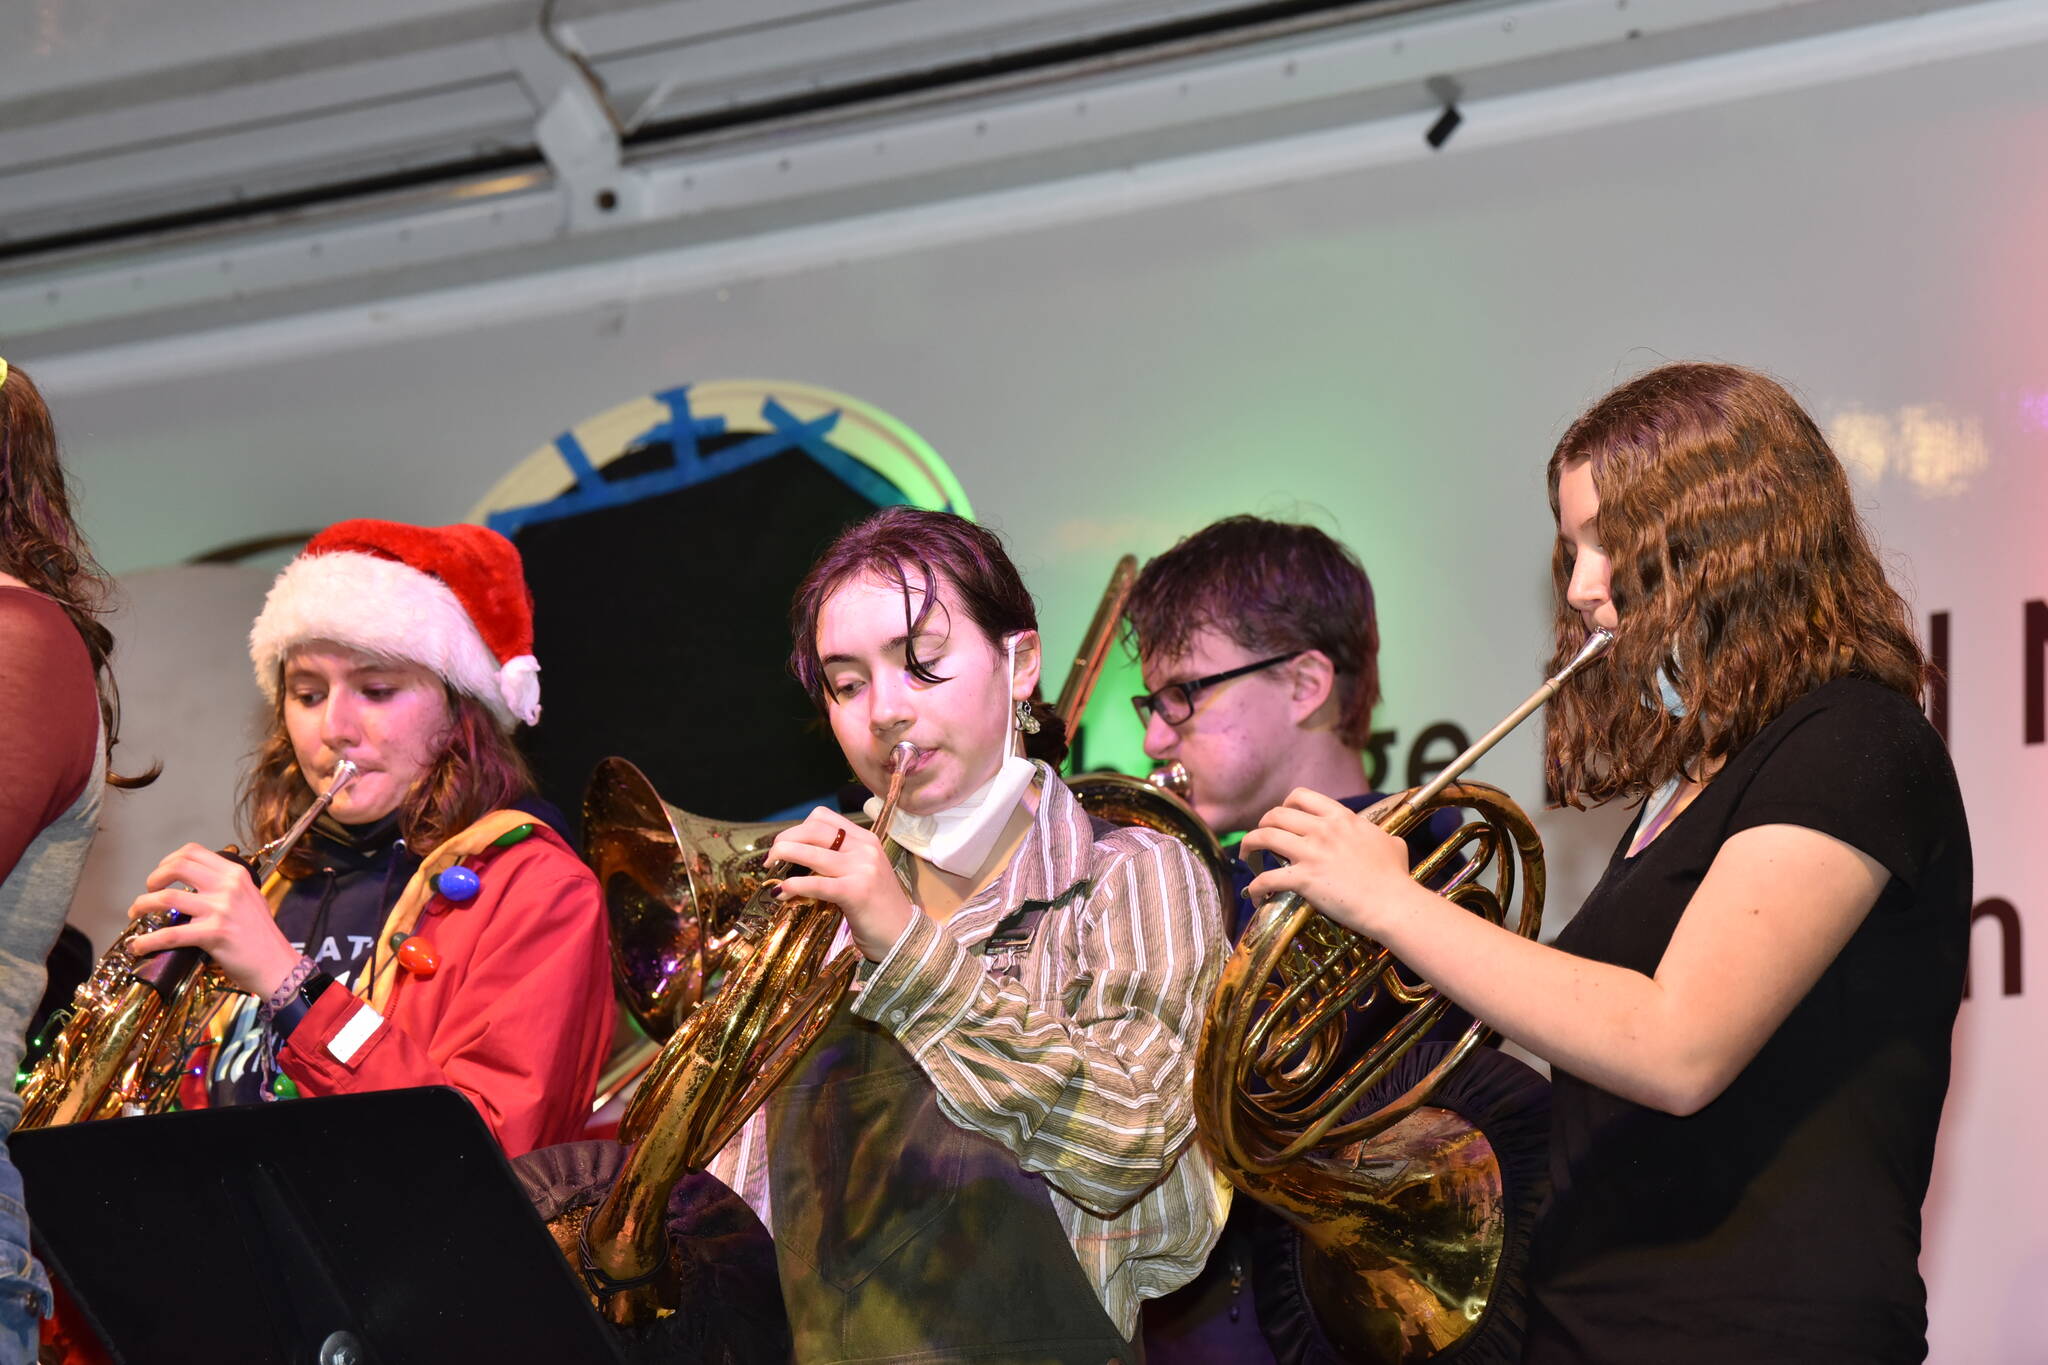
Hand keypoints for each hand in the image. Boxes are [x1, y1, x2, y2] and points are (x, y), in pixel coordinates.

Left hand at [126, 843, 302, 998]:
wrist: (276, 964)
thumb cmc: (261, 935)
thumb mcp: (249, 899)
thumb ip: (224, 888)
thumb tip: (193, 889)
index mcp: (236, 874)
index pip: (194, 852)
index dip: (169, 860)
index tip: (162, 875)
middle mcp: (228, 886)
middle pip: (177, 867)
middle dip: (154, 878)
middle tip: (149, 891)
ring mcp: (221, 909)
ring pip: (166, 898)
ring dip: (142, 905)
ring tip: (137, 914)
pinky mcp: (214, 933)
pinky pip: (170, 934)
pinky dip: (147, 941)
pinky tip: (138, 945)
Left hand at [769, 811, 917, 961]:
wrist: (903, 935)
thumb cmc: (878, 908)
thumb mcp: (862, 873)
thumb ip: (838, 860)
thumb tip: (797, 858)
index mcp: (866, 839)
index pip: (823, 817)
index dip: (798, 827)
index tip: (786, 844)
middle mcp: (864, 848)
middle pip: (812, 830)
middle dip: (784, 840)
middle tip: (772, 858)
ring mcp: (861, 869)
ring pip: (810, 852)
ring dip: (783, 857)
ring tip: (771, 870)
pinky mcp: (855, 892)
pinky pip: (815, 883)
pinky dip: (792, 885)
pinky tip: (782, 892)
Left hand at [1238, 789, 1432, 940]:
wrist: (1392, 903)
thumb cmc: (1395, 877)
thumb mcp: (1392, 843)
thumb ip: (1379, 836)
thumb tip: (1383, 839)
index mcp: (1341, 818)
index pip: (1301, 796)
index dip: (1285, 804)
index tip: (1282, 817)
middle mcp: (1322, 830)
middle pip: (1276, 814)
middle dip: (1262, 824)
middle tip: (1260, 839)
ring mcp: (1311, 853)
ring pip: (1264, 837)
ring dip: (1249, 846)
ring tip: (1247, 857)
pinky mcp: (1304, 879)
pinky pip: (1267, 878)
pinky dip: (1255, 886)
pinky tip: (1254, 894)